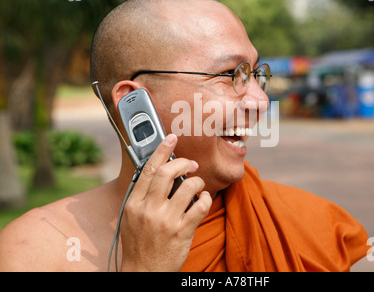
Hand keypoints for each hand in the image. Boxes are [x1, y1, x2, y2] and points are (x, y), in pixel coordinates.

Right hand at [119, 134, 211, 270]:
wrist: (143, 272)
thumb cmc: (139, 243)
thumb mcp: (131, 217)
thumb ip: (142, 195)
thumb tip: (156, 172)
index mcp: (134, 204)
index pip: (148, 169)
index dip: (161, 150)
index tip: (171, 138)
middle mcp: (149, 210)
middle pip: (168, 173)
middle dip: (183, 162)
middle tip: (191, 164)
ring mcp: (166, 221)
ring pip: (188, 186)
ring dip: (197, 181)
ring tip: (197, 185)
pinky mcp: (182, 231)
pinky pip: (200, 206)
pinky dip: (205, 198)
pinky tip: (203, 200)